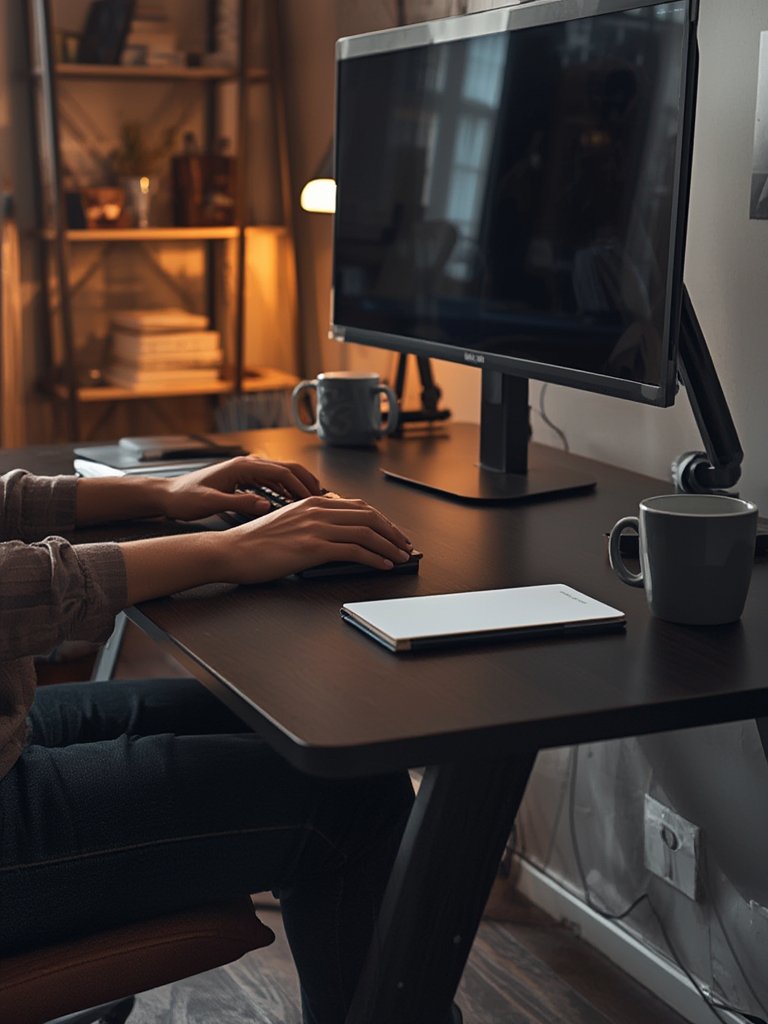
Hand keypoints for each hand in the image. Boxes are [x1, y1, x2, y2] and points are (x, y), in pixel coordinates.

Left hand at [159, 456, 322, 520]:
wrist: (168, 496)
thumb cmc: (185, 499)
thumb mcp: (211, 503)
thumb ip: (240, 503)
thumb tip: (266, 506)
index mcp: (242, 466)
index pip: (282, 472)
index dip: (301, 486)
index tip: (316, 500)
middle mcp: (247, 463)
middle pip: (287, 468)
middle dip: (307, 482)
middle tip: (324, 499)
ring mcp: (246, 469)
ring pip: (282, 474)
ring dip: (299, 485)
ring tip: (315, 501)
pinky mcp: (244, 478)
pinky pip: (272, 481)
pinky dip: (286, 489)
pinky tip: (293, 502)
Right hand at [219, 493, 413, 581]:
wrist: (231, 551)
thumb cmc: (254, 543)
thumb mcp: (288, 524)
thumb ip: (311, 523)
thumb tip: (335, 535)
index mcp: (311, 502)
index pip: (358, 506)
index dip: (381, 519)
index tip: (393, 531)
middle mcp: (316, 510)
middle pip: (368, 516)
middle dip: (391, 531)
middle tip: (405, 545)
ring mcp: (315, 527)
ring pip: (365, 532)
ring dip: (388, 546)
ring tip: (400, 557)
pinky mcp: (312, 547)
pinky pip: (354, 551)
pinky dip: (374, 558)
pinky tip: (383, 565)